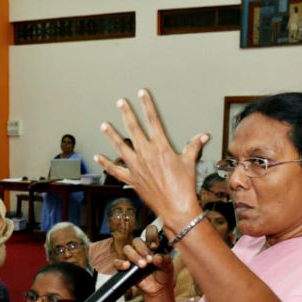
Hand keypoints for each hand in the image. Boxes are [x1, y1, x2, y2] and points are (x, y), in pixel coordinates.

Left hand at [95, 90, 206, 231]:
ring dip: (111, 135)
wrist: (176, 207)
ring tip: (104, 125)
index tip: (141, 94)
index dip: (147, 105)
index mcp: (161, 147)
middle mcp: (146, 154)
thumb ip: (193, 146)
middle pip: (133, 129)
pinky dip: (106, 163)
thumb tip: (203, 136)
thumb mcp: (190, 162)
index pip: (153, 120)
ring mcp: (136, 167)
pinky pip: (115, 170)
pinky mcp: (131, 179)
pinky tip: (98, 156)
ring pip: (120, 147)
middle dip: (126, 114)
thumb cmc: (184, 186)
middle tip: (120, 103)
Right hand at [117, 226, 174, 297]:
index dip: (151, 235)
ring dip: (134, 256)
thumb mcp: (168, 267)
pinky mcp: (125, 267)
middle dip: (143, 249)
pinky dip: (121, 263)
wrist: (158, 288)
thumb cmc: (164, 274)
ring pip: (127, 248)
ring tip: (143, 265)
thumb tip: (156, 257)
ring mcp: (132, 257)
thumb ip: (165, 260)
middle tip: (149, 260)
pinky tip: (127, 266)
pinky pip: (117, 262)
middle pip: (136, 240)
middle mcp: (141, 248)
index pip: (149, 231)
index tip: (155, 246)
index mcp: (152, 244)